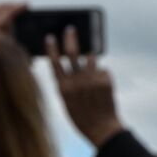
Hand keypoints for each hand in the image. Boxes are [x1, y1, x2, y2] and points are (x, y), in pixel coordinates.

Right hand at [46, 26, 124, 147]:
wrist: (101, 128)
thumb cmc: (81, 116)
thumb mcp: (66, 101)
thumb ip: (66, 83)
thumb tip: (67, 65)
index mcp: (63, 87)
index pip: (54, 62)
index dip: (52, 49)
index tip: (50, 37)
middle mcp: (77, 81)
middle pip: (72, 53)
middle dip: (71, 38)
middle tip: (71, 29)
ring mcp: (92, 80)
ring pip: (91, 58)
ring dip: (90, 55)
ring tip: (91, 57)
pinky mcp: (106, 80)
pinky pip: (103, 70)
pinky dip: (102, 74)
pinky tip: (102, 87)